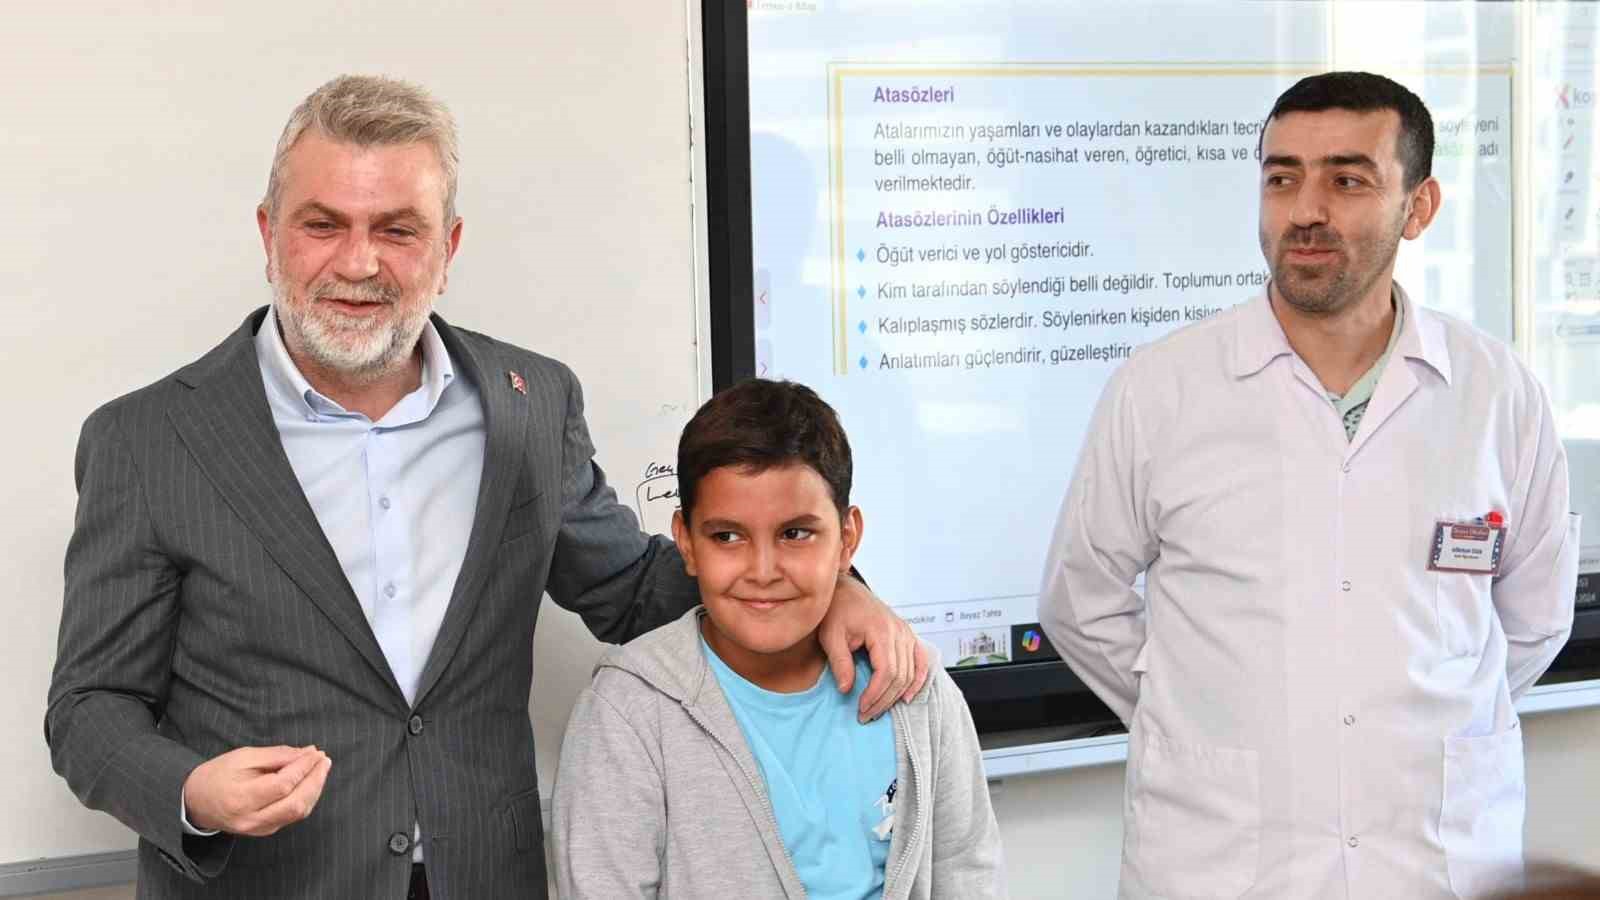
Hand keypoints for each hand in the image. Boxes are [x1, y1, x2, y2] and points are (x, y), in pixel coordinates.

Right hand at [182, 745, 331, 836]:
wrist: (196, 801)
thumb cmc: (217, 775)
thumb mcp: (243, 757)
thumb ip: (276, 755)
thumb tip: (307, 753)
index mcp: (241, 798)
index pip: (283, 785)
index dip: (303, 768)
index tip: (316, 752)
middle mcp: (251, 819)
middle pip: (296, 803)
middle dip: (315, 780)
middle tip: (324, 759)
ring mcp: (258, 829)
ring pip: (298, 812)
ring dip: (314, 789)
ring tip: (320, 768)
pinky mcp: (264, 831)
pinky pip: (292, 816)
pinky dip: (306, 798)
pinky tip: (309, 782)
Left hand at [817, 574, 929, 721]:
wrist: (845, 590)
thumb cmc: (837, 609)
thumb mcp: (831, 636)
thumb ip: (840, 662)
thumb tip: (847, 689)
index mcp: (882, 630)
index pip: (887, 672)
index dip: (876, 694)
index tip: (861, 708)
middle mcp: (899, 631)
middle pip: (900, 676)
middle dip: (884, 700)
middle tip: (866, 715)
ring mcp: (906, 633)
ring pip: (910, 672)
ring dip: (896, 695)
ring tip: (878, 709)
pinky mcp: (907, 635)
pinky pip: (920, 661)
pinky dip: (918, 680)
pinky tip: (908, 696)